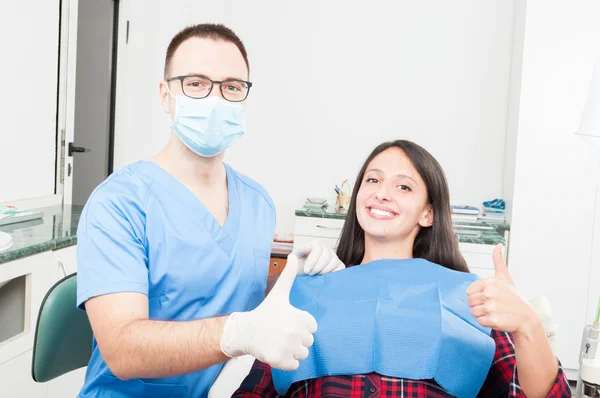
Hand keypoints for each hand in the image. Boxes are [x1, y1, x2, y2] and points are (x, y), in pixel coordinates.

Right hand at [220, 254, 317, 369]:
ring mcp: (287, 347)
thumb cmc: (264, 313)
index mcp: (297, 316)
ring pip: (303, 354)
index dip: (301, 325)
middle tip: (282, 332)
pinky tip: (277, 351)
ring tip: (279, 341)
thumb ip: (289, 275)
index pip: (312, 326)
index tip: (288, 321)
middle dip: (297, 338)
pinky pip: (295, 365)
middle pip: (308, 341)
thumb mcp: (279, 293)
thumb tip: (294, 255)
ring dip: (293, 350)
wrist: (245, 331)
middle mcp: (294, 332)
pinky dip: (287, 361)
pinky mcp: (281, 361)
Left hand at [293, 240, 344, 274]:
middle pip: (326, 257)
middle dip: (317, 268)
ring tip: (316, 275)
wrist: (303, 274)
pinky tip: (325, 277)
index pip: (317, 251)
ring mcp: (334, 256)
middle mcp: (326, 248)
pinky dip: (334, 273)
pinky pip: (340, 268)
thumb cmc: (298, 265)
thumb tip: (308, 246)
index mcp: (315, 244)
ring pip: (334, 262)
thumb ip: (300, 250)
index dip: (312, 261)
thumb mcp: (295, 257)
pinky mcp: (339, 264)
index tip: (306, 271)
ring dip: (325, 271)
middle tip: (310, 274)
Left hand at [466, 244, 537, 334]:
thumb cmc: (513, 298)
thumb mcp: (505, 277)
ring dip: (482, 314)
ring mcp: (490, 307)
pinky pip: (479, 321)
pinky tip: (497, 318)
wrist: (526, 318)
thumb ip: (498, 261)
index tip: (490, 296)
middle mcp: (489, 293)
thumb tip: (499, 245)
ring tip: (495, 312)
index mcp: (490, 282)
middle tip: (493, 305)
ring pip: (473, 312)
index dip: (478, 295)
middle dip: (479, 305)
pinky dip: (486, 322)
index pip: (469, 292)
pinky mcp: (492, 320)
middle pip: (469, 302)